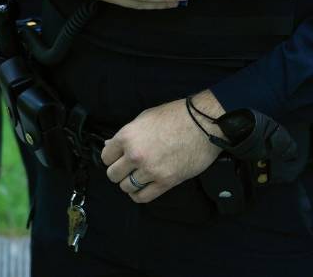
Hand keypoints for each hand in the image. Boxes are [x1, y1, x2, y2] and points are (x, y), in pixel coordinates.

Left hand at [101, 91, 226, 203]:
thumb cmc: (177, 115)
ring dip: (131, 183)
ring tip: (140, 176)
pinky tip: (144, 187)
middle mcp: (135, 155)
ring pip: (126, 187)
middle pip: (113, 174)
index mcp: (128, 136)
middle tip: (130, 167)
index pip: (106, 156)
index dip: (113, 157)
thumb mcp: (147, 117)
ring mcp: (150, 170)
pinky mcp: (165, 181)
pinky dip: (139, 194)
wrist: (205, 124)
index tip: (120, 157)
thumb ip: (127, 134)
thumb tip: (110, 146)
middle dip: (120, 171)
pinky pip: (142, 197)